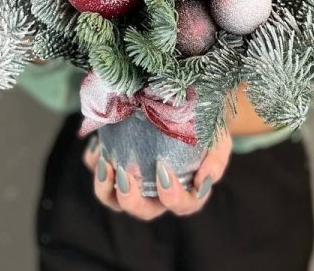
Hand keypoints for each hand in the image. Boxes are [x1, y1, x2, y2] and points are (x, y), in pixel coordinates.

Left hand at [82, 131, 231, 220]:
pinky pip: (98, 169)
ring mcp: (134, 180)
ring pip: (114, 199)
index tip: (164, 169)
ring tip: (106, 163)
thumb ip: (216, 160)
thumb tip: (205, 179)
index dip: (172, 196)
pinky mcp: (115, 162)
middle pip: (142, 210)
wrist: (190, 103)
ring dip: (106, 188)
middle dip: (131, 198)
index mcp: (185, 191)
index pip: (181, 206)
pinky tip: (97, 145)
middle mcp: (156, 193)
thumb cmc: (206, 127)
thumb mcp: (218, 139)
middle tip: (126, 173)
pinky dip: (94, 161)